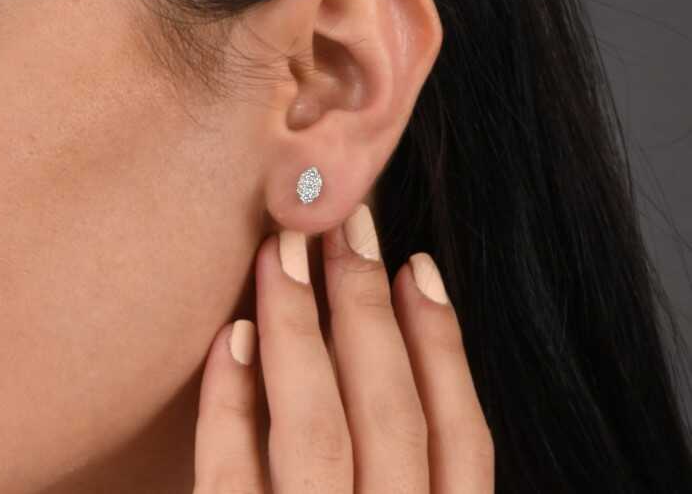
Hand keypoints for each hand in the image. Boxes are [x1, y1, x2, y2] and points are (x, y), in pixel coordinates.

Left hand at [192, 203, 493, 492]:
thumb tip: (384, 331)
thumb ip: (397, 454)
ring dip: (300, 329)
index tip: (417, 265)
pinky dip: (231, 407)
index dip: (443, 344)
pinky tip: (230, 337)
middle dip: (367, 309)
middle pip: (392, 415)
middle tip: (344, 225)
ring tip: (285, 251)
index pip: (462, 437)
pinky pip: (232, 482)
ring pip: (318, 434)